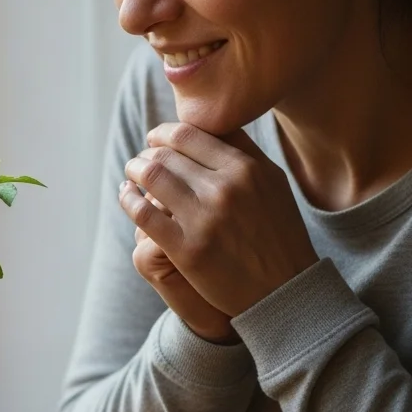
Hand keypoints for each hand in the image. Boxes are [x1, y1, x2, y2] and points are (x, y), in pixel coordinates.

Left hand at [120, 122, 318, 318]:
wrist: (286, 290)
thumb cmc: (277, 232)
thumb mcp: (271, 182)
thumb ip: (241, 149)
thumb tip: (208, 120)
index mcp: (246, 168)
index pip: (187, 133)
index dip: (162, 133)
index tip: (154, 139)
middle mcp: (225, 189)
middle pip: (165, 154)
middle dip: (145, 154)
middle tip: (140, 160)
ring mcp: (205, 219)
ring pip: (151, 176)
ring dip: (133, 171)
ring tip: (131, 174)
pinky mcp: (187, 249)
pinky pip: (143, 212)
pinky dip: (127, 199)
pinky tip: (126, 195)